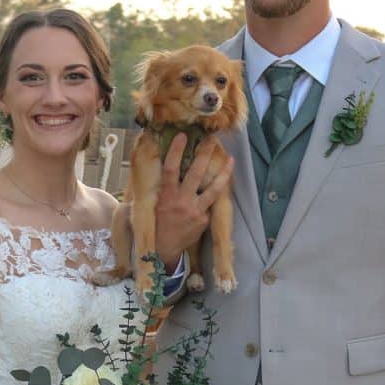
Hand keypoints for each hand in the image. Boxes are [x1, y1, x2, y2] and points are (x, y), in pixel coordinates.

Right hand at [155, 133, 234, 271]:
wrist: (164, 248)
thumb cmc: (157, 223)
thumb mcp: (153, 204)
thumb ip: (161, 188)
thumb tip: (166, 168)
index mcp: (167, 195)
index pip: (171, 169)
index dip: (177, 151)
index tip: (182, 135)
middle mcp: (182, 201)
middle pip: (196, 173)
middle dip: (204, 154)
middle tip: (211, 139)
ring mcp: (195, 211)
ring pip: (213, 189)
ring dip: (223, 173)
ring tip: (231, 160)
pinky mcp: (204, 219)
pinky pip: (209, 205)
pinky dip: (210, 199)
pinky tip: (211, 194)